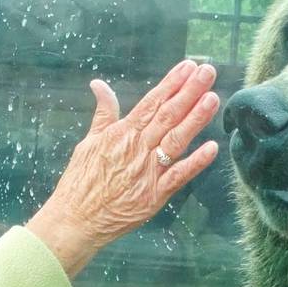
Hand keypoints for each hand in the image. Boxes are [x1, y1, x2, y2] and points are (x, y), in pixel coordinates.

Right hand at [27, 60, 219, 276]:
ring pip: (175, 140)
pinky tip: (212, 148)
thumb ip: (103, 113)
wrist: (75, 220)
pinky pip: (178, 177)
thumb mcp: (88, 141)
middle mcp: (136, 149)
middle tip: (208, 71)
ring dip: (195, 119)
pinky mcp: (154, 196)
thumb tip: (98, 84)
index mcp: (121, 133)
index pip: (151, 103)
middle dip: (189, 92)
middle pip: (167, 116)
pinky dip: (195, 163)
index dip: (171, 84)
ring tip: (212, 98)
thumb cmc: (80, 182)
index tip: (188, 66)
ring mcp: (147, 172)